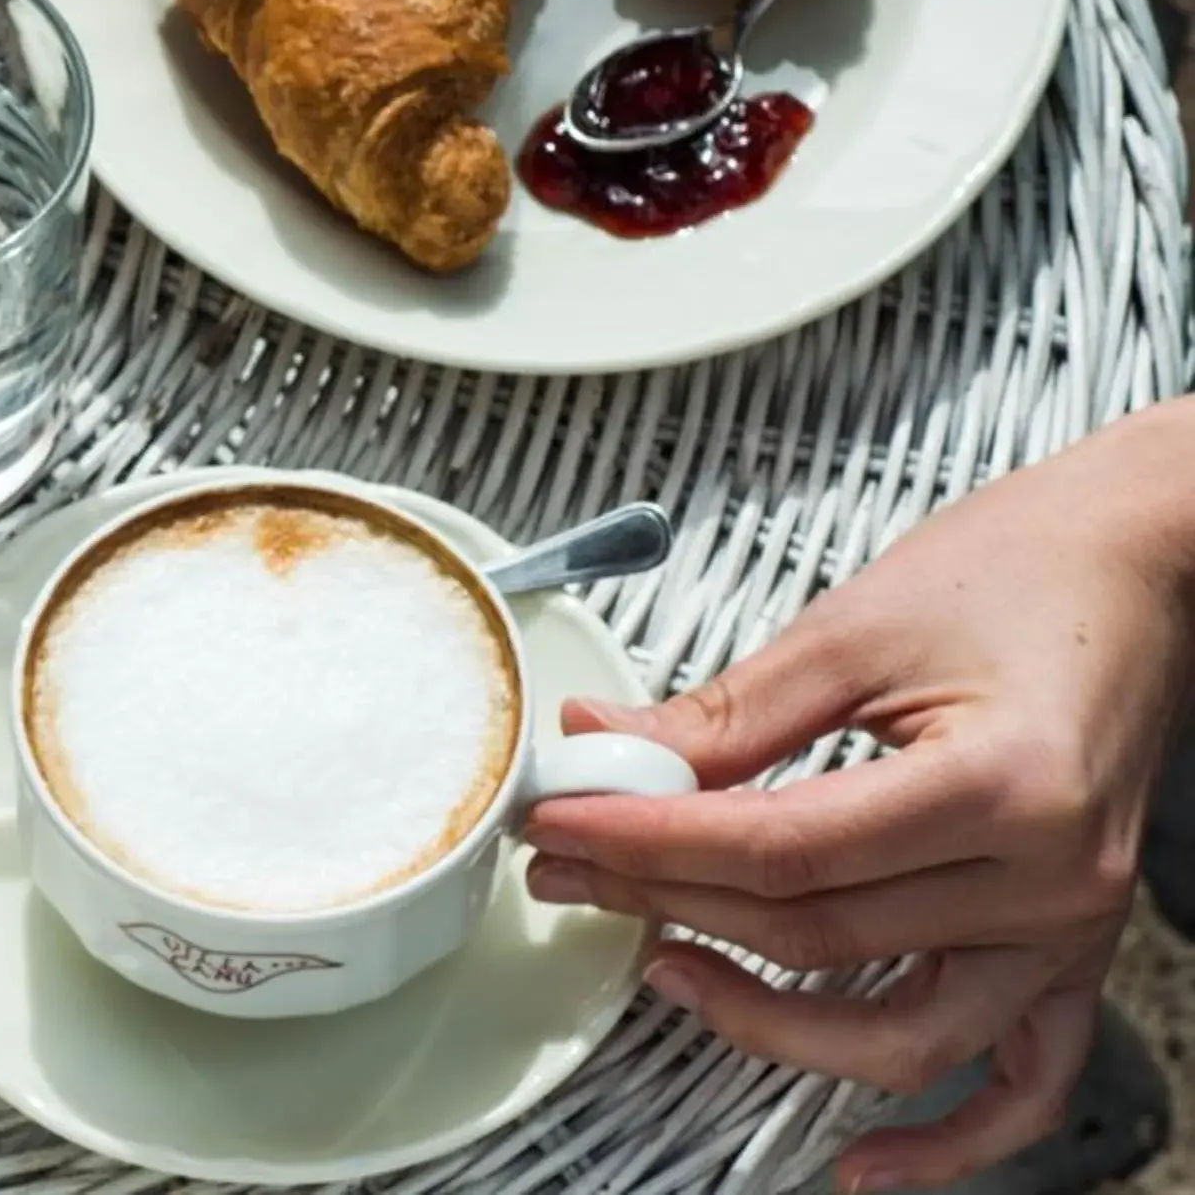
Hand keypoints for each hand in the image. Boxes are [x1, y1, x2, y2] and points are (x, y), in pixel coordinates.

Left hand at [523, 401, 1194, 1189]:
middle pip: (816, 932)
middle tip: (570, 867)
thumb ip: (726, 713)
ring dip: (768, 1023)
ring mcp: (1071, 927)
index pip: (778, 849)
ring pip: (898, 1029)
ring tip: (662, 969)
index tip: (561, 823)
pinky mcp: (1073, 946)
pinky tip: (862, 1160)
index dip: (649, 843)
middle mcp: (1051, 877)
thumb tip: (603, 748)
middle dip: (667, 901)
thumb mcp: (852, 628)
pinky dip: (946, 1138)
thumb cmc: (1023, 573)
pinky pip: (1020, 1081)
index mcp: (1002, 785)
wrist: (1140, 563)